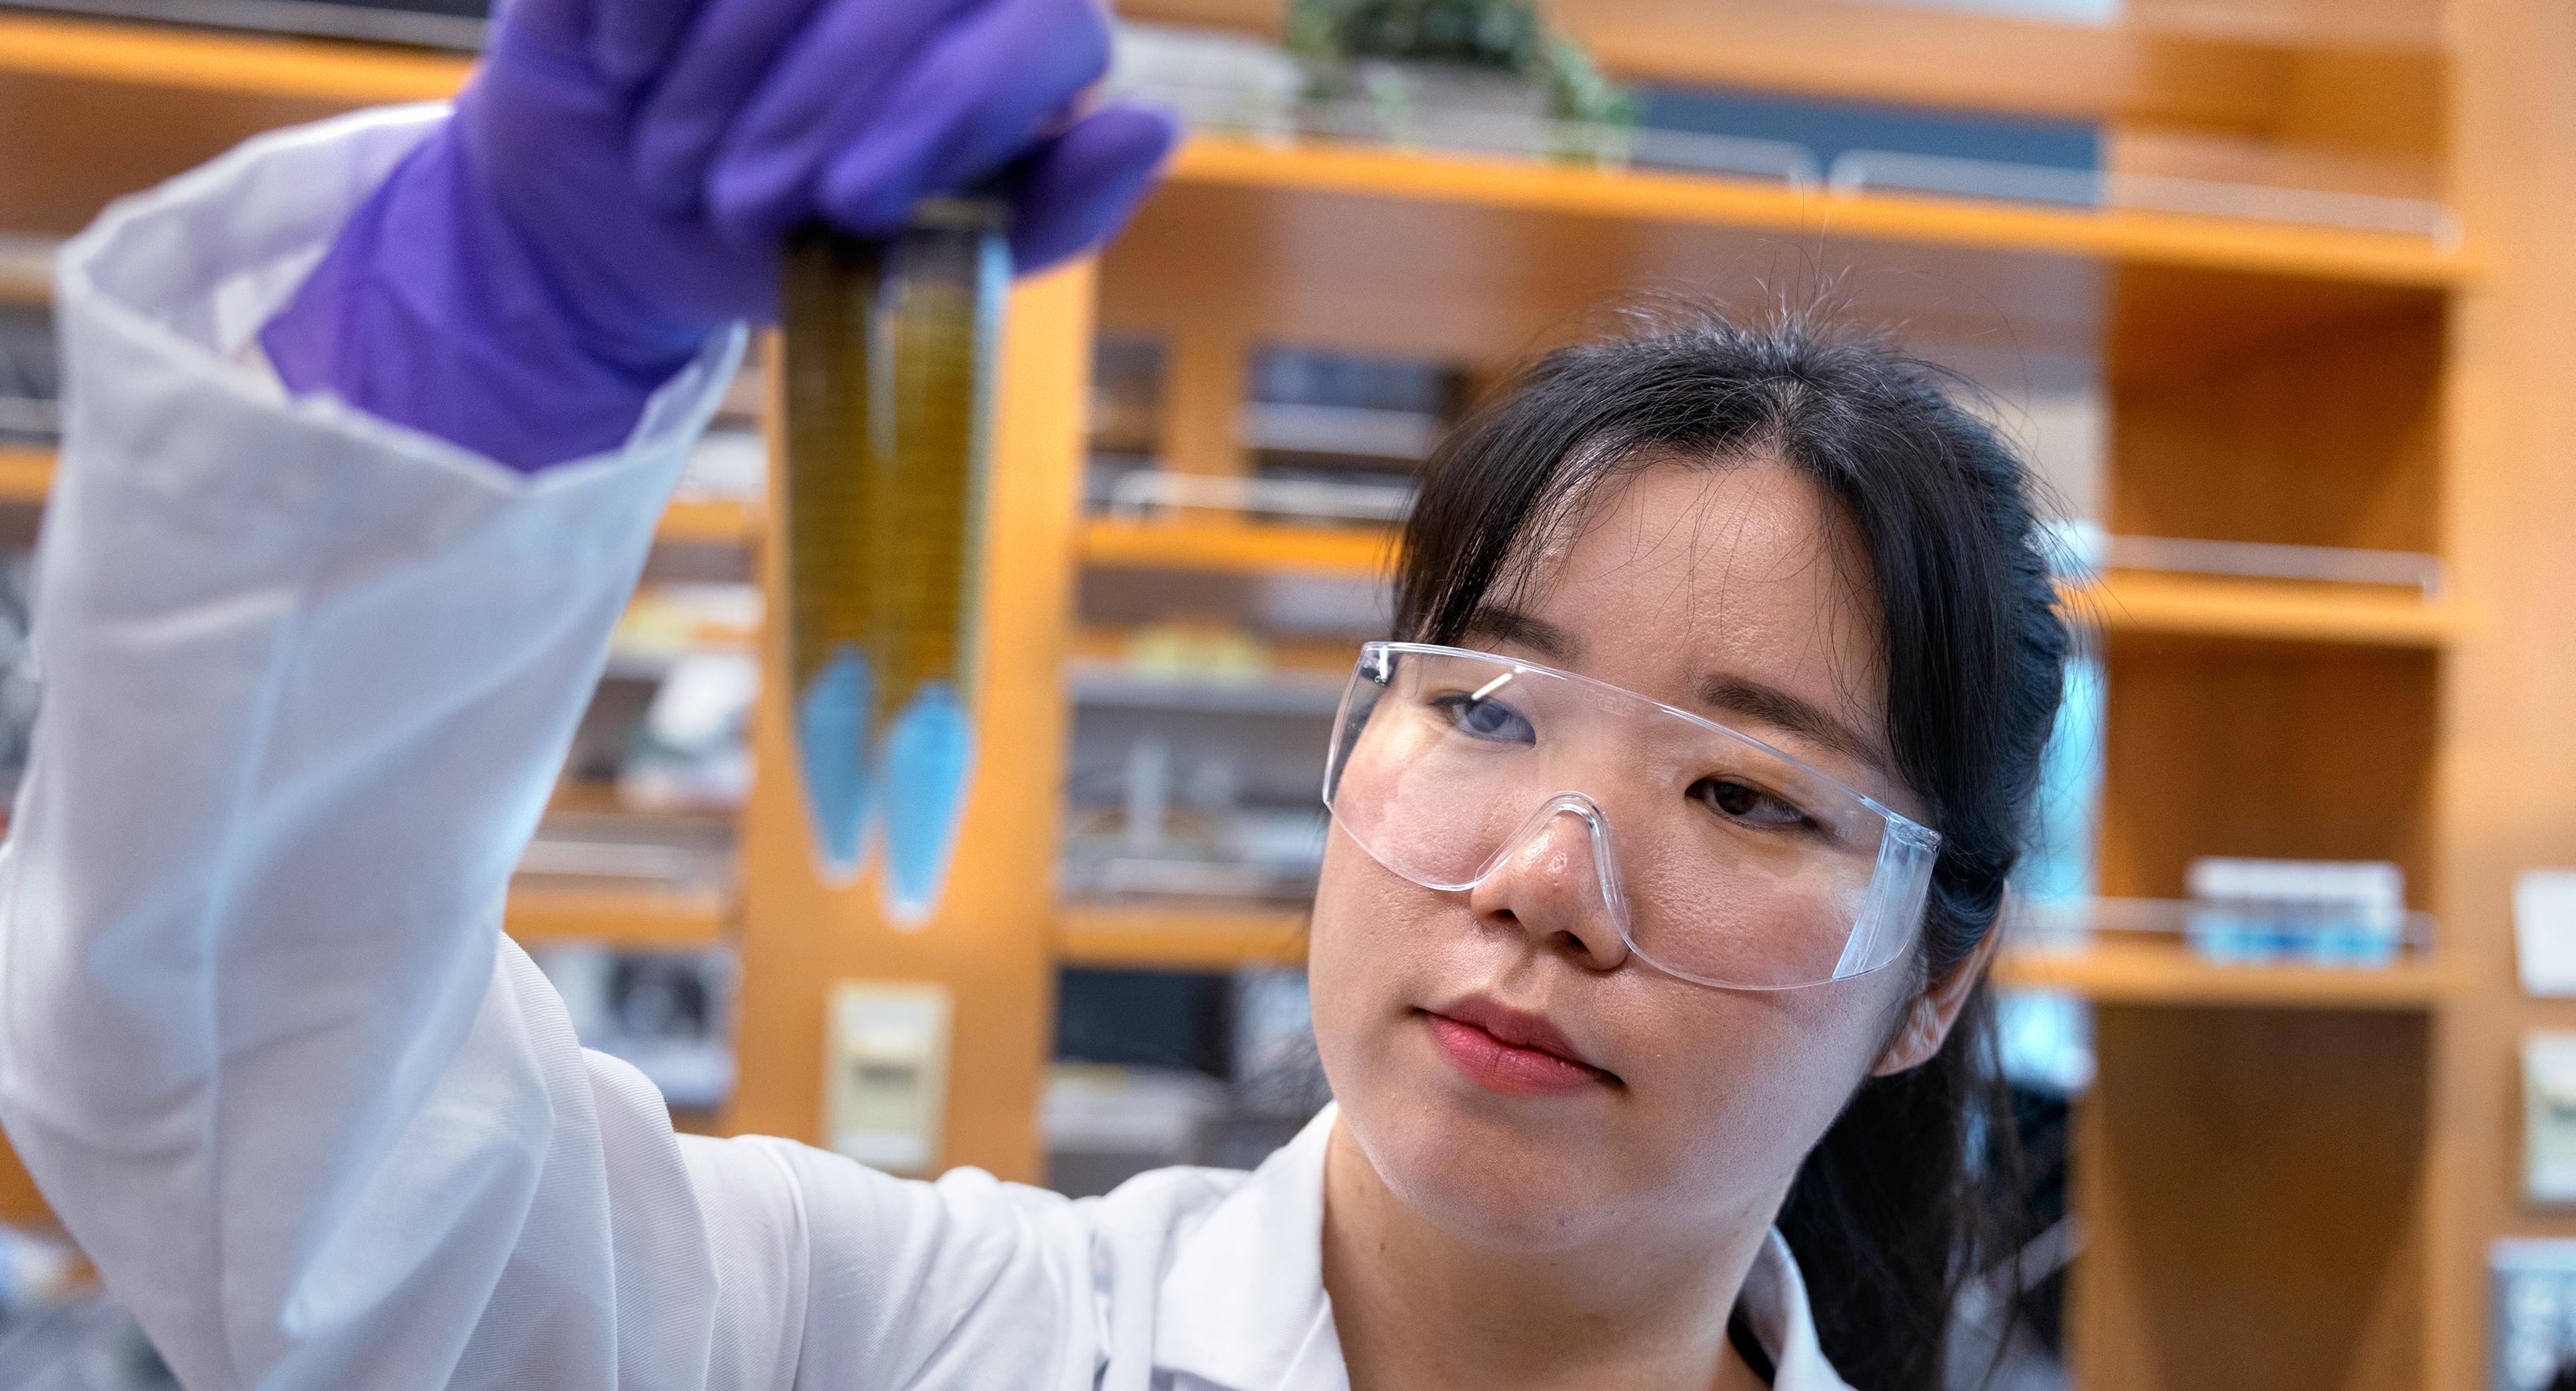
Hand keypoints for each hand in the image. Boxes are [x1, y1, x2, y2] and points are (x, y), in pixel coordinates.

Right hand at [262, 0, 1173, 469]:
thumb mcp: (923, 265)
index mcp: (1025, 35)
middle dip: (817, 106)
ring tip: (676, 165)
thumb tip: (1153, 124)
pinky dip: (644, 15)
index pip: (1045, 24)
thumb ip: (1053, 210)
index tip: (852, 201)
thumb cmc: (798, 243)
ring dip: (728, 69)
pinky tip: (626, 71)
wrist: (620, 217)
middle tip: (746, 206)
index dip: (949, 108)